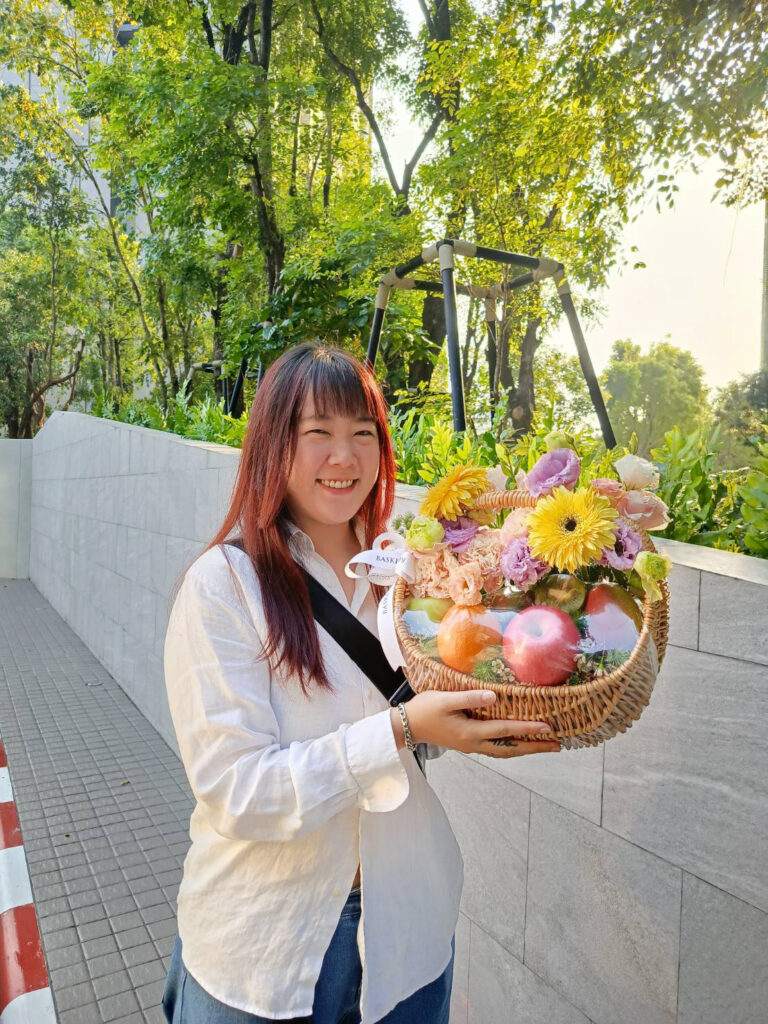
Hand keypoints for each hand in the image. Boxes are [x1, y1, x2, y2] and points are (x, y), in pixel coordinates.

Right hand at [391, 689, 560, 758]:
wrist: (405, 727)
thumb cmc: (424, 709)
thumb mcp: (445, 700)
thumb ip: (470, 698)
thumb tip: (494, 696)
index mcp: (470, 732)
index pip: (506, 731)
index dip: (528, 729)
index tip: (548, 728)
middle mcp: (474, 744)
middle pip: (511, 749)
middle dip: (534, 746)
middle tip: (557, 745)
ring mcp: (471, 746)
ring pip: (505, 752)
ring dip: (525, 749)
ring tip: (544, 746)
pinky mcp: (467, 744)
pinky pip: (497, 749)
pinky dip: (512, 748)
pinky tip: (517, 744)